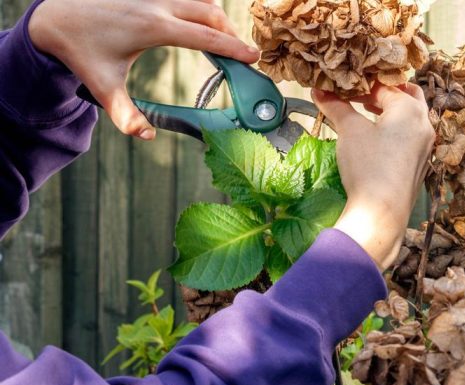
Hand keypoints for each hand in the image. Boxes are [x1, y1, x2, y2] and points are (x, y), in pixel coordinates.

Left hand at [28, 0, 258, 139]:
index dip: (234, 48)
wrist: (55, 19)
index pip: (207, 37)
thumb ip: (126, 115)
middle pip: (211, 14)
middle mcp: (158, 5)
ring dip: (218, 20)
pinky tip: (203, 24)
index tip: (253, 57)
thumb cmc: (81, 53)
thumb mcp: (103, 87)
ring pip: (201, 1)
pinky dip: (202, 9)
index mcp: (154, 27)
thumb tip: (147, 136)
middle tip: (242, 55)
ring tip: (225, 42)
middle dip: (231, 33)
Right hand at [313, 84, 434, 270]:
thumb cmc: (368, 164)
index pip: (384, 87)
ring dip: (391, 110)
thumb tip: (318, 90)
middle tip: (362, 95)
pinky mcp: (421, 162)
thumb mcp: (349, 130)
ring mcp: (426, 144)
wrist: (383, 211)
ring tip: (367, 112)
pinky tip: (378, 138)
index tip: (344, 87)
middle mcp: (424, 123)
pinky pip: (411, 135)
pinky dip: (397, 128)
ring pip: (412, 116)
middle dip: (385, 92)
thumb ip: (335, 106)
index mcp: (410, 109)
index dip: (362, 85)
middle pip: (407, 95)